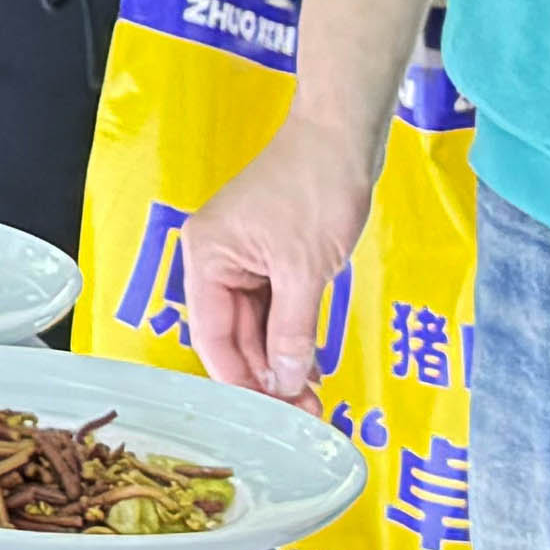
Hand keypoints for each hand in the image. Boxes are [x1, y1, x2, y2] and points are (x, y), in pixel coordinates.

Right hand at [182, 124, 382, 402]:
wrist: (344, 135)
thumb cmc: (316, 186)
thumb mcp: (305, 268)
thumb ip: (291, 330)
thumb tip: (284, 383)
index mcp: (205, 256)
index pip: (211, 335)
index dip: (240, 379)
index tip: (270, 415)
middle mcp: (214, 259)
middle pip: (231, 334)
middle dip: (266, 374)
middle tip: (303, 412)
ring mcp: (242, 256)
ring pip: (254, 325)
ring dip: (280, 359)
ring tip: (311, 397)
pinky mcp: (269, 255)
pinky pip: (273, 307)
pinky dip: (290, 334)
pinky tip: (309, 364)